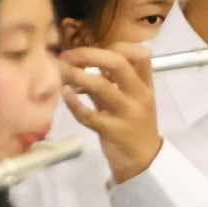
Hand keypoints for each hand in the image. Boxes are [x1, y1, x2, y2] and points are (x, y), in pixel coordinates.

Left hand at [60, 45, 161, 184]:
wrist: (144, 161)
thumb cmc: (132, 125)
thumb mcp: (127, 99)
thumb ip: (110, 81)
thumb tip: (81, 62)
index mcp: (145, 85)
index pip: (139, 54)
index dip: (116, 45)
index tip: (95, 48)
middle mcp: (139, 95)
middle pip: (117, 63)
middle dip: (88, 55)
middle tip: (67, 57)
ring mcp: (127, 114)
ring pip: (101, 86)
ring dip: (76, 76)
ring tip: (61, 73)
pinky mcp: (113, 132)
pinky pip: (89, 115)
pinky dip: (74, 103)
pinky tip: (65, 94)